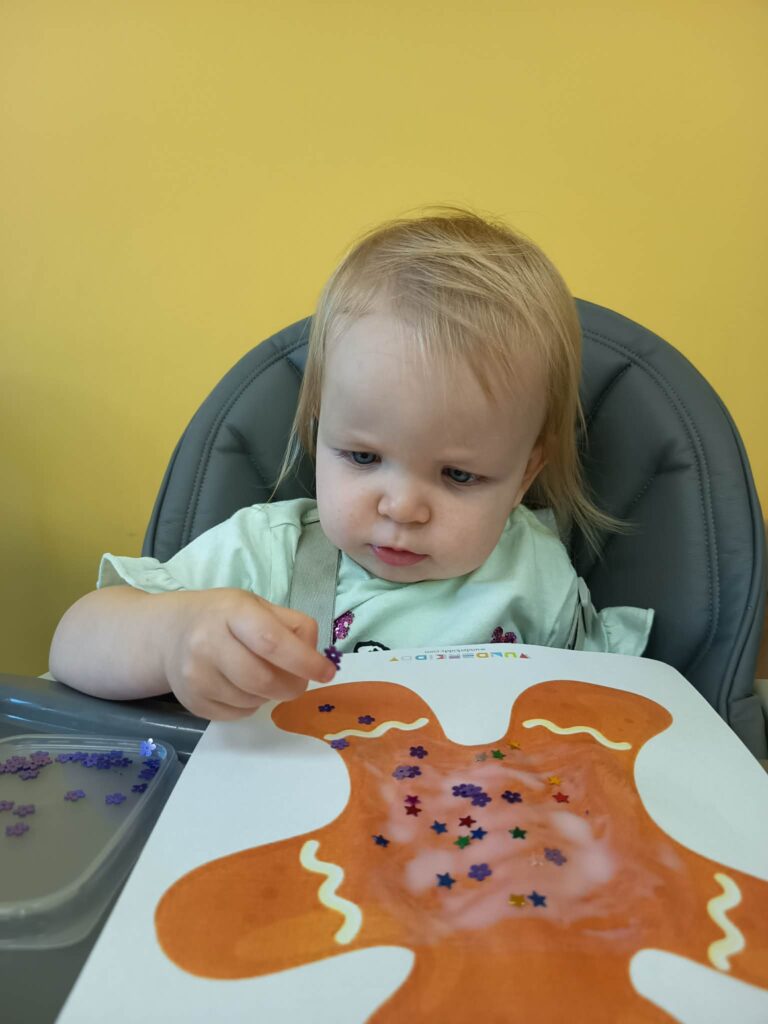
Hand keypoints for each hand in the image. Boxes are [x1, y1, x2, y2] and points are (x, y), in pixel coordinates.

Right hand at [161, 589, 335, 720]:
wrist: (171, 634)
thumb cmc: (225, 618)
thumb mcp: (258, 607)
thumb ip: (292, 626)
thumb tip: (315, 660)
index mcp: (231, 612)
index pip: (272, 642)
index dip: (304, 661)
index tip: (326, 673)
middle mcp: (207, 643)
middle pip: (263, 680)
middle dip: (291, 686)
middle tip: (298, 682)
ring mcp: (196, 676)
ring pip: (252, 700)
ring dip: (271, 695)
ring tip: (264, 677)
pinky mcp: (193, 702)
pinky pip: (238, 714)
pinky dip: (252, 705)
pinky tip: (243, 687)